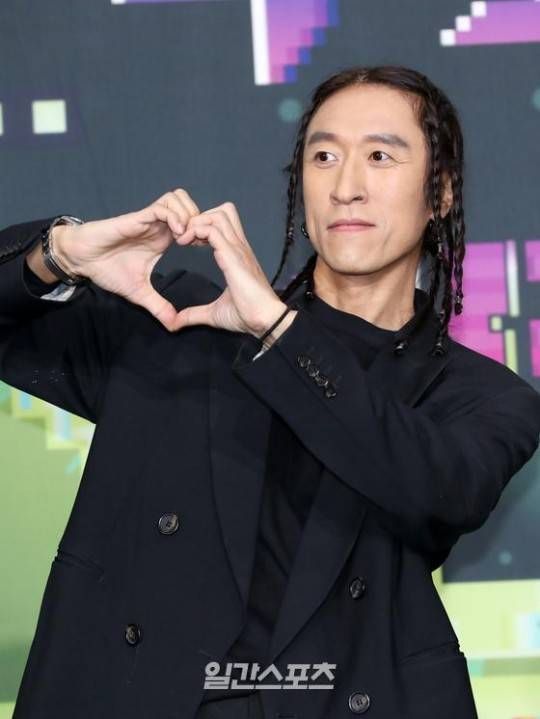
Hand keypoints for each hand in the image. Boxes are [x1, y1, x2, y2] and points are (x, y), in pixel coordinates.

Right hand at [52, 189, 200, 330]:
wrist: (82, 260)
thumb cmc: (107, 269)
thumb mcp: (139, 293)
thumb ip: (158, 307)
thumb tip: (173, 325)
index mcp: (163, 238)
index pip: (192, 223)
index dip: (203, 233)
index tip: (206, 251)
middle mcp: (159, 225)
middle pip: (191, 206)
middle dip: (200, 221)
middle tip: (200, 243)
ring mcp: (149, 219)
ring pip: (178, 199)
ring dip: (188, 216)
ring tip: (187, 239)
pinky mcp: (138, 217)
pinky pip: (163, 206)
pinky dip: (174, 217)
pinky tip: (177, 235)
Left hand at [170, 202, 292, 337]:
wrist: (265, 321)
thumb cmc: (247, 315)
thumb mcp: (214, 313)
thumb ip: (194, 314)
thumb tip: (176, 323)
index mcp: (237, 256)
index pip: (222, 224)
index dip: (202, 227)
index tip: (188, 243)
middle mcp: (239, 247)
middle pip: (222, 211)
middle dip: (200, 218)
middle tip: (186, 237)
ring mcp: (238, 250)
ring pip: (218, 215)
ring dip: (198, 222)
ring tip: (184, 239)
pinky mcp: (233, 256)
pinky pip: (212, 231)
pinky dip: (196, 231)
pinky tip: (186, 245)